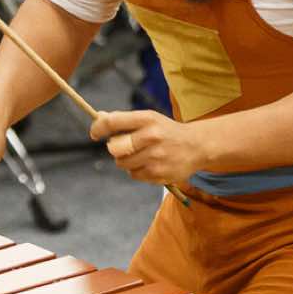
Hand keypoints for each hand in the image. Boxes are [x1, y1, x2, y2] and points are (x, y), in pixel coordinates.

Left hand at [90, 109, 204, 186]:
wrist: (196, 146)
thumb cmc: (166, 131)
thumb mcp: (150, 119)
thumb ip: (125, 120)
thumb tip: (99, 118)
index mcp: (147, 119)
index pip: (112, 122)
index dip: (98, 128)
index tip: (95, 133)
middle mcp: (151, 137)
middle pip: (114, 148)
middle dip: (115, 148)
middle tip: (124, 147)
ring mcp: (155, 157)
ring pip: (122, 164)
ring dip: (126, 161)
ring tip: (141, 155)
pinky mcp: (158, 174)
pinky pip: (134, 175)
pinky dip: (137, 171)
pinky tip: (150, 163)